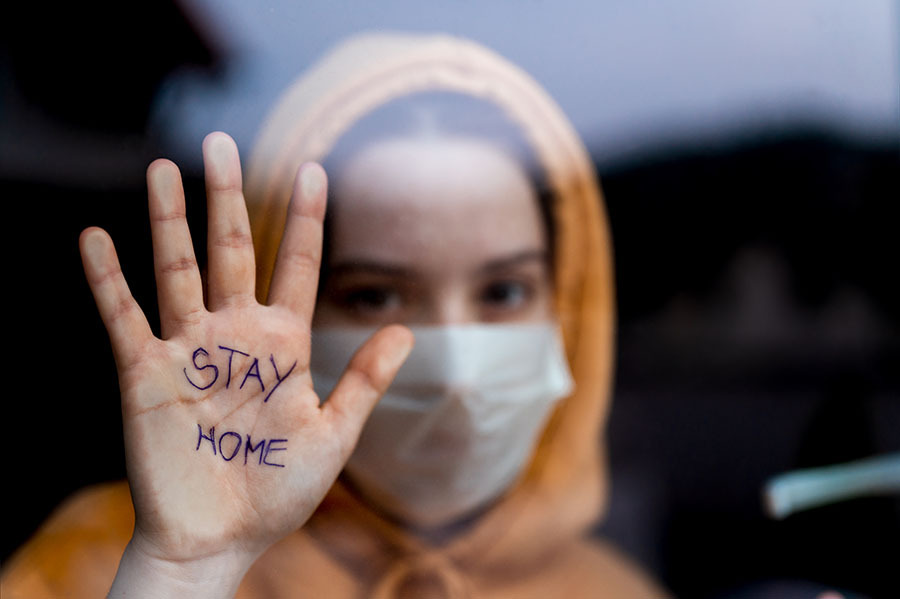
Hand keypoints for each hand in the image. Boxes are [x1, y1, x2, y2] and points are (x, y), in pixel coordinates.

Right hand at [80, 132, 412, 596]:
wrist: (222, 540)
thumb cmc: (280, 492)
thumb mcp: (333, 434)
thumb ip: (365, 381)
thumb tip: (407, 330)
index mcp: (284, 345)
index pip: (299, 266)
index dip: (307, 220)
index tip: (313, 169)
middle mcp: (236, 335)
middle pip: (233, 251)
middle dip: (227, 197)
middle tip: (219, 142)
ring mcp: (190, 351)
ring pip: (179, 270)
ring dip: (168, 220)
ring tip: (164, 166)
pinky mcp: (146, 375)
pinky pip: (124, 318)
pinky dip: (107, 280)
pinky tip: (95, 237)